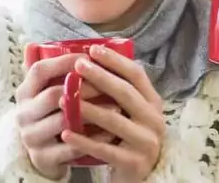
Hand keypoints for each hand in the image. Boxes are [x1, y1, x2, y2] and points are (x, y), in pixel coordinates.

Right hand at [15, 44, 108, 180]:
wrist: (43, 153)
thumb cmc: (49, 114)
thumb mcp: (43, 92)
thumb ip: (46, 71)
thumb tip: (33, 42)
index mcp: (24, 92)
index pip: (39, 70)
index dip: (64, 61)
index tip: (89, 57)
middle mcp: (23, 113)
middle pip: (53, 95)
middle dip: (84, 88)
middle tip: (109, 84)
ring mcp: (31, 137)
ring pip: (63, 122)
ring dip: (92, 113)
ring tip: (117, 107)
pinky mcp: (43, 158)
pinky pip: (71, 147)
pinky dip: (93, 139)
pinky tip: (111, 132)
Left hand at [61, 45, 164, 182]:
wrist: (140, 177)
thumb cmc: (128, 138)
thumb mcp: (132, 113)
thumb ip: (120, 91)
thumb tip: (91, 59)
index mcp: (153, 103)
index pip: (136, 75)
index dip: (115, 61)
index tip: (93, 49)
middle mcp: (154, 120)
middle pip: (125, 93)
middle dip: (100, 77)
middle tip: (78, 65)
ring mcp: (147, 142)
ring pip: (113, 120)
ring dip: (87, 108)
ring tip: (63, 99)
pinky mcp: (134, 163)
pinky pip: (104, 149)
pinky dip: (84, 141)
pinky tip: (66, 133)